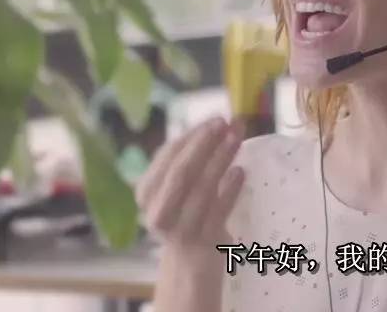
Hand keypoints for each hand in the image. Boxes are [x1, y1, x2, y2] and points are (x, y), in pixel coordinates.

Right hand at [137, 117, 245, 255]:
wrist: (188, 267)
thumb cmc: (186, 218)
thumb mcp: (176, 192)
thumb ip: (186, 163)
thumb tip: (213, 126)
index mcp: (146, 193)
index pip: (167, 156)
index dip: (192, 135)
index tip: (215, 118)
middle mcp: (156, 212)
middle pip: (181, 172)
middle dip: (206, 144)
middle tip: (228, 123)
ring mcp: (179, 229)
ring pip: (201, 190)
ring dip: (221, 160)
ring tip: (237, 140)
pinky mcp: (202, 242)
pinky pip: (217, 211)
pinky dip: (229, 190)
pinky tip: (240, 171)